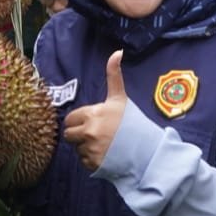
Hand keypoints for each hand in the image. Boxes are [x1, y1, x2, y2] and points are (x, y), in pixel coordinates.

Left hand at [61, 51, 126, 173]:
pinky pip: (83, 162)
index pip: (70, 119)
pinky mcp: (93, 164)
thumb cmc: (132, 122)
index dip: (78, 121)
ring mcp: (90, 149)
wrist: (146, 149)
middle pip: (69, 135)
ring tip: (102, 145)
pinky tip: (105, 155)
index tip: (91, 122)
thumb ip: (113, 75)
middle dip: (78, 135)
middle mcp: (89, 131)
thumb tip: (117, 51)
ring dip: (85, 148)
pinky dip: (91, 160)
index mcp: (93, 114)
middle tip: (94, 135)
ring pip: (76, 149)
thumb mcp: (120, 98)